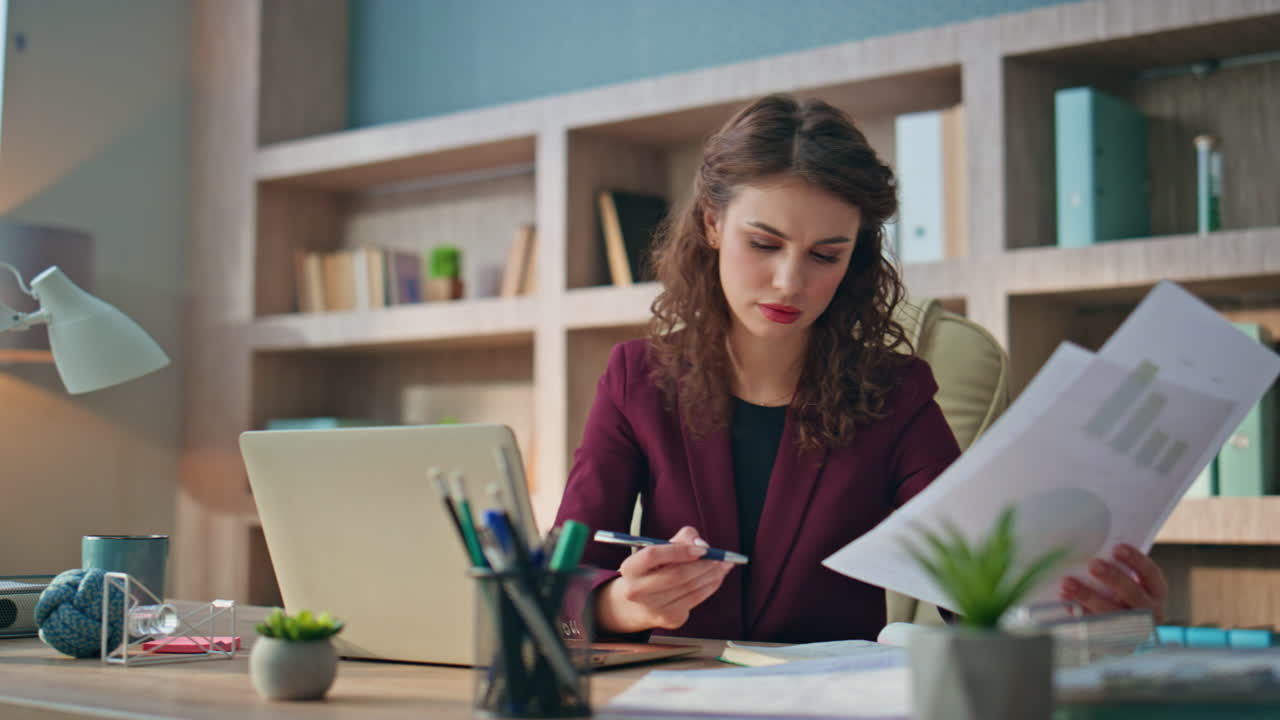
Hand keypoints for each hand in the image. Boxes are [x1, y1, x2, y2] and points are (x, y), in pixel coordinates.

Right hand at [595, 526, 735, 633]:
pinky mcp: (668, 618)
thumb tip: (702, 544)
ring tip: (723, 565)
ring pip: (689, 588)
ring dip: (712, 575)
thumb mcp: (660, 550)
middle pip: (676, 575)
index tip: (701, 549)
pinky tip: (717, 578)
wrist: (637, 604)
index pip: (653, 555)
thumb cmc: (652, 570)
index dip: (679, 550)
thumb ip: (681, 539)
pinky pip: (695, 599)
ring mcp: (652, 607)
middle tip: (720, 557)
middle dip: (703, 565)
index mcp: (630, 568)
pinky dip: (710, 586)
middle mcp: (636, 590)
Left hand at [1059, 543, 1167, 622]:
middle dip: (1113, 579)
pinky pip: (1096, 628)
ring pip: (1112, 613)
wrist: (1125, 630)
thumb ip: (1118, 566)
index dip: (1136, 561)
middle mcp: (1151, 612)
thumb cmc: (1122, 593)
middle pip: (1133, 595)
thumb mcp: (1129, 579)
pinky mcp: (1116, 642)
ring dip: (1088, 597)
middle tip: (1092, 564)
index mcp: (1157, 592)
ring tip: (1067, 583)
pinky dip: (1079, 614)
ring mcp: (1134, 629)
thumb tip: (1091, 544)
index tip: (1116, 548)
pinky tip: (1066, 602)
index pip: (1151, 574)